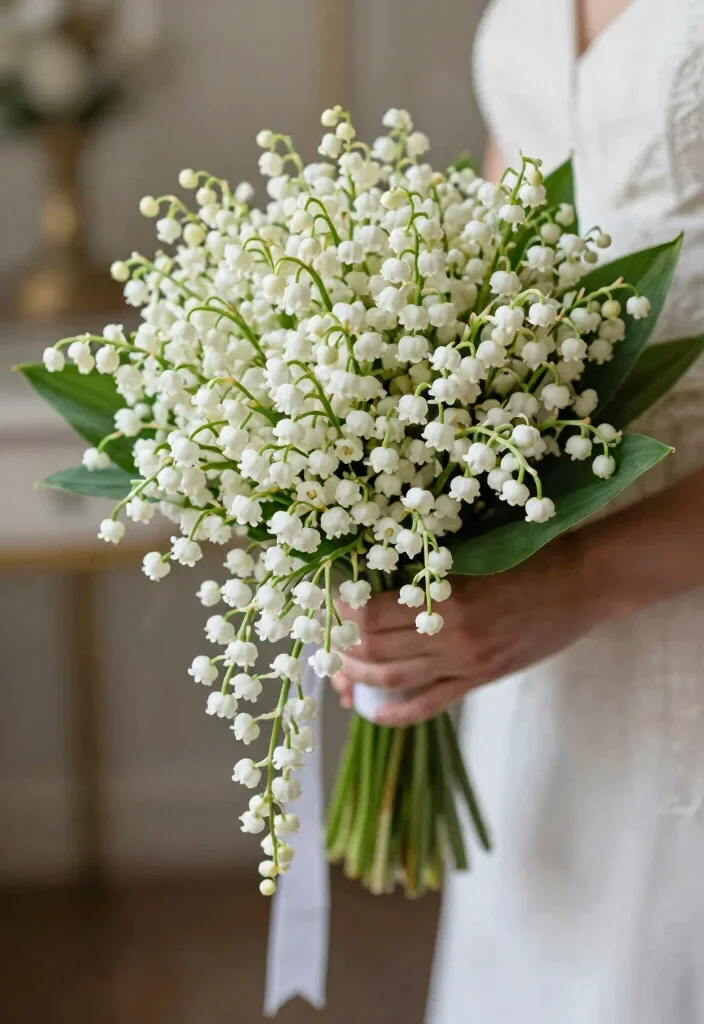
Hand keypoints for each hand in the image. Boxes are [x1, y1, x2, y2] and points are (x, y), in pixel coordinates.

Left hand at [332, 534, 602, 726]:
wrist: (583, 581)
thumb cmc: (529, 552)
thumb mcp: (473, 550)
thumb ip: (428, 569)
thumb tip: (374, 577)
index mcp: (448, 595)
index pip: (370, 613)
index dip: (339, 612)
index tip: (325, 602)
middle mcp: (453, 635)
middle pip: (374, 650)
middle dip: (339, 648)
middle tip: (322, 639)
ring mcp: (468, 662)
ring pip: (394, 679)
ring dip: (357, 678)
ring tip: (337, 671)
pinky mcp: (482, 678)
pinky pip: (430, 704)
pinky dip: (396, 712)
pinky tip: (371, 711)